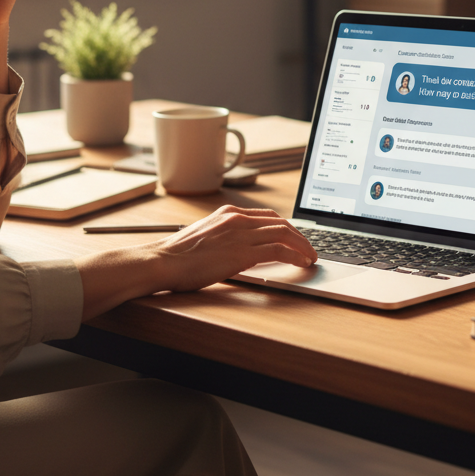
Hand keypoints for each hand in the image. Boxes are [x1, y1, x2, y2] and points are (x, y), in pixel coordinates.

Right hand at [154, 206, 318, 292]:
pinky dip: (296, 255)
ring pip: (285, 233)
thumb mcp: (203, 237)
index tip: (295, 237)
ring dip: (303, 246)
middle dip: (300, 236)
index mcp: (227, 212)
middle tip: (310, 248)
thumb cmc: (176, 256)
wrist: (162, 261)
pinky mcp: (243, 251)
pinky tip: (303, 263)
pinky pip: (279, 249)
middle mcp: (236, 218)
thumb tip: (236, 248)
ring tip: (312, 257)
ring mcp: (240, 233)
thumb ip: (223, 237)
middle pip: (280, 222)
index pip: (267, 216)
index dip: (286, 227)